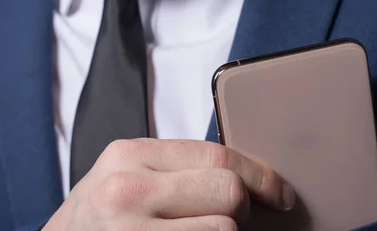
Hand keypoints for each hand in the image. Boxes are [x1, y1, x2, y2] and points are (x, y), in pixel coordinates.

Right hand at [44, 139, 294, 230]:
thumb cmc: (96, 220)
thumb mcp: (122, 177)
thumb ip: (174, 169)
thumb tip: (245, 178)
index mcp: (127, 157)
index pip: (216, 156)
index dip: (260, 176)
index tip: (280, 194)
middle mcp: (127, 192)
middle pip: (228, 194)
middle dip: (240, 211)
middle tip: (227, 220)